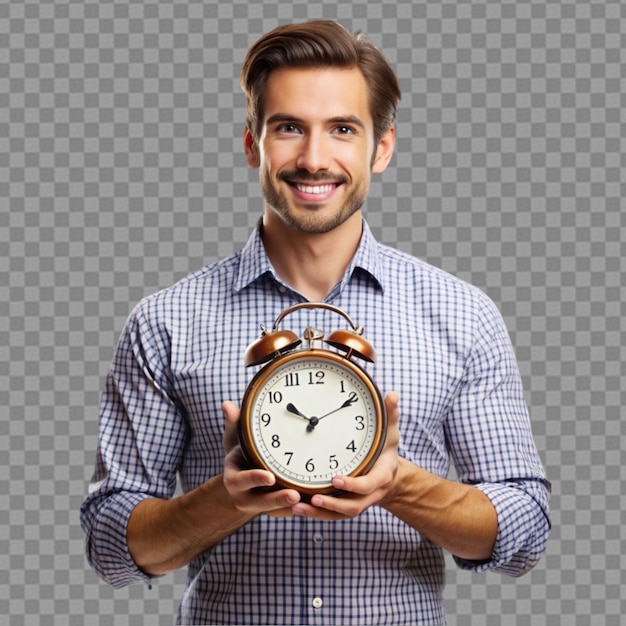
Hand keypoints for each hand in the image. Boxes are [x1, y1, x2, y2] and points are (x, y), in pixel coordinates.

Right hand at [222, 401, 300, 514]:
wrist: (239, 483)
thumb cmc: (241, 456)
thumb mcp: (235, 441)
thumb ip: (234, 424)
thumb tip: (227, 404)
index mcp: (234, 479)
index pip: (242, 480)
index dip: (255, 479)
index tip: (269, 476)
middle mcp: (244, 496)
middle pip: (260, 502)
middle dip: (277, 499)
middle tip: (294, 495)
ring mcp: (259, 506)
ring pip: (275, 510)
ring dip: (290, 507)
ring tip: (306, 500)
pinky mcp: (273, 510)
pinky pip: (285, 514)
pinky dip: (298, 510)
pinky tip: (312, 505)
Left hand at [289, 391, 400, 520]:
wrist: (389, 472)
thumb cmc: (386, 449)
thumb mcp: (390, 432)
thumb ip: (390, 415)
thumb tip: (392, 395)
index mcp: (380, 477)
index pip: (368, 485)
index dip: (353, 485)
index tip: (336, 479)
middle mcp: (370, 494)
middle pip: (352, 507)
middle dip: (332, 505)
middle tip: (313, 499)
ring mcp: (357, 502)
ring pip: (339, 514)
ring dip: (318, 514)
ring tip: (297, 507)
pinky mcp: (345, 505)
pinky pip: (331, 515)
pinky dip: (316, 514)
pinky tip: (297, 509)